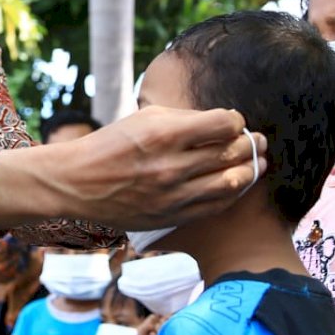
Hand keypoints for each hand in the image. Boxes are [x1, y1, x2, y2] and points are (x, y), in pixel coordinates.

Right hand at [0, 106, 266, 230]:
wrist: (77, 184)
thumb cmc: (112, 144)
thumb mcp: (145, 117)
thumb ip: (186, 119)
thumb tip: (226, 123)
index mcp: (163, 134)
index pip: (224, 124)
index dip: (236, 121)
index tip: (233, 122)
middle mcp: (171, 166)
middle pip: (231, 153)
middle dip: (251, 144)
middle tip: (257, 141)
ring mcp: (172, 196)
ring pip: (231, 183)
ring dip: (250, 170)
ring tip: (256, 162)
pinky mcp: (171, 217)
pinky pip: (216, 206)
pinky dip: (233, 193)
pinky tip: (237, 183)